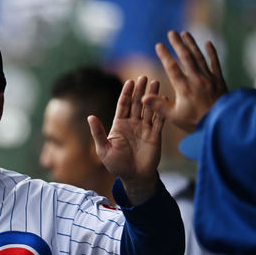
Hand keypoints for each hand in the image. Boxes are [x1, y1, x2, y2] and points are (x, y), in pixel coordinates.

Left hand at [89, 76, 161, 204]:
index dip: (126, 94)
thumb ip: (98, 133)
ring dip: (152, 96)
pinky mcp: (155, 135)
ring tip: (156, 82)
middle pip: (136, 103)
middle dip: (140, 90)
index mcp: (119, 125)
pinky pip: (159, 120)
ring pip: (149, 108)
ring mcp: (145, 128)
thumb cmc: (117, 165)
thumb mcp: (104, 150)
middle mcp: (132, 124)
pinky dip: (161, 110)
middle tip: (144, 77)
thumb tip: (90, 117)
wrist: (134, 177)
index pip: (123, 105)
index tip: (130, 82)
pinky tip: (164, 98)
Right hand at [142, 30, 226, 132]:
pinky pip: (215, 63)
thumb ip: (159, 106)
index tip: (158, 45)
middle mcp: (197, 80)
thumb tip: (143, 98)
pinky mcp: (219, 81)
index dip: (165, 55)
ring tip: (185, 33)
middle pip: (186, 57)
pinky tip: (208, 43)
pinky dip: (212, 52)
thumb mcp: (175, 117)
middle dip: (177, 44)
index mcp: (184, 88)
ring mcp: (209, 79)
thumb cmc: (196, 123)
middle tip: (171, 33)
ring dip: (192, 44)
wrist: (222, 124)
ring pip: (199, 57)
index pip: (172, 68)